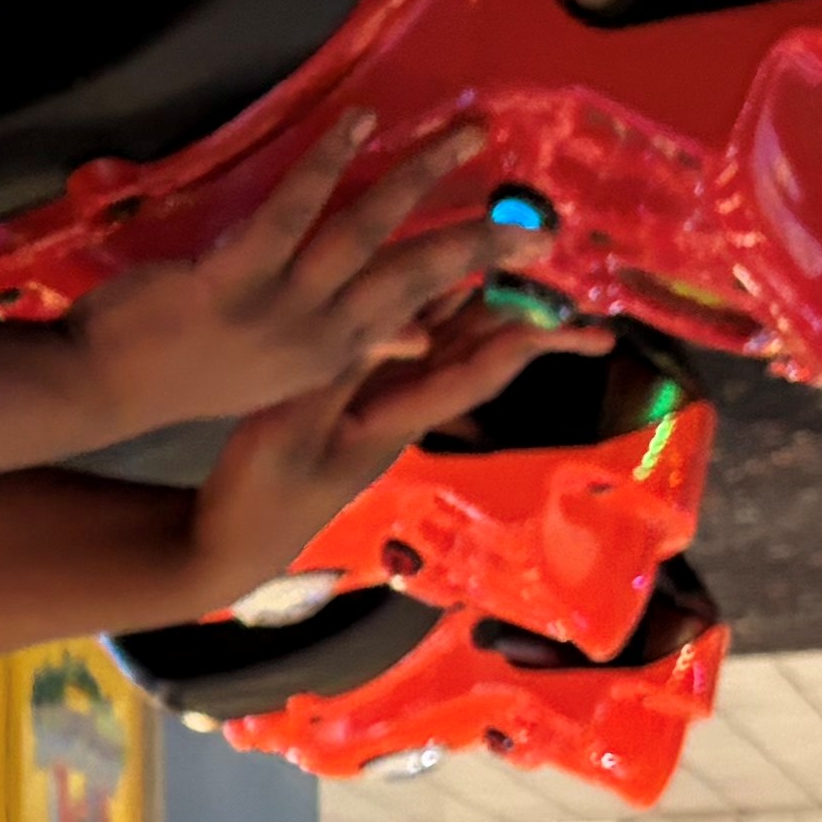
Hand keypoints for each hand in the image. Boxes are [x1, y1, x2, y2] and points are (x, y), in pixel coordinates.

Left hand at [66, 114, 547, 434]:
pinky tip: (357, 122)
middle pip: (416, 276)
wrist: (103, 387)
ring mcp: (278, 312)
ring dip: (417, 177)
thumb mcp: (279, 373)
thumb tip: (417, 336)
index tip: (528, 249)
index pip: (421, 310)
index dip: (476, 278)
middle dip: (477, 236)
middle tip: (531, 207)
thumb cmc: (187, 367)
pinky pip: (292, 213)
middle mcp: (320, 339)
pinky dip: (326, 162)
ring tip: (462, 136)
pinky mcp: (232, 283)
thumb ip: (350, 349)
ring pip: (365, 235)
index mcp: (334, 357)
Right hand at [173, 295, 594, 616]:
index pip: (477, 372)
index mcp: (397, 416)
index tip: (582, 324)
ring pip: (447, 349)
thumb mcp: (294, 427)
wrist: (230, 542)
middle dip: (531, 333)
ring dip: (490, 317)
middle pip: (479, 360)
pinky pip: (406, 347)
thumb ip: (346, 371)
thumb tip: (411, 325)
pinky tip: (441, 284)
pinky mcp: (351, 402)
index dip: (528, 340)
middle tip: (591, 309)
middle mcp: (402, 408)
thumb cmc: (260, 490)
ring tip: (531, 280)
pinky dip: (431, 313)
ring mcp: (379, 406)